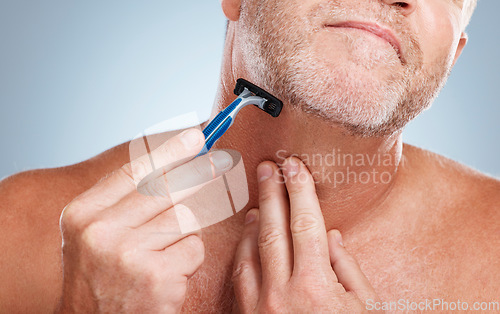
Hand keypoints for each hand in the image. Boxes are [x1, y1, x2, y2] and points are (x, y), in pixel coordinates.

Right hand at [57, 128, 232, 312]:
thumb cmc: (100, 277)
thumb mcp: (95, 234)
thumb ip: (125, 200)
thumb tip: (173, 162)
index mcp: (83, 214)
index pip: (135, 171)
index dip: (171, 151)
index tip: (196, 137)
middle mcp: (101, 232)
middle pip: (166, 187)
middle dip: (200, 171)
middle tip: (222, 160)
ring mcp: (129, 255)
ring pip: (185, 218)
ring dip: (185, 233)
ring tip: (165, 251)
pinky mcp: (157, 277)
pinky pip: (194, 248)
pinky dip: (189, 259)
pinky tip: (170, 274)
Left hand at [232, 157, 379, 312]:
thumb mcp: (367, 308)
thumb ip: (349, 269)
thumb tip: (331, 237)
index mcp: (316, 287)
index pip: (305, 225)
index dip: (300, 191)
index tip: (295, 166)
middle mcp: (282, 293)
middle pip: (274, 231)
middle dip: (272, 193)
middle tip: (268, 167)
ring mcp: (260, 306)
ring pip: (252, 250)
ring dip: (256, 219)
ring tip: (261, 197)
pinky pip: (240, 275)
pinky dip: (244, 248)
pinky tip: (249, 234)